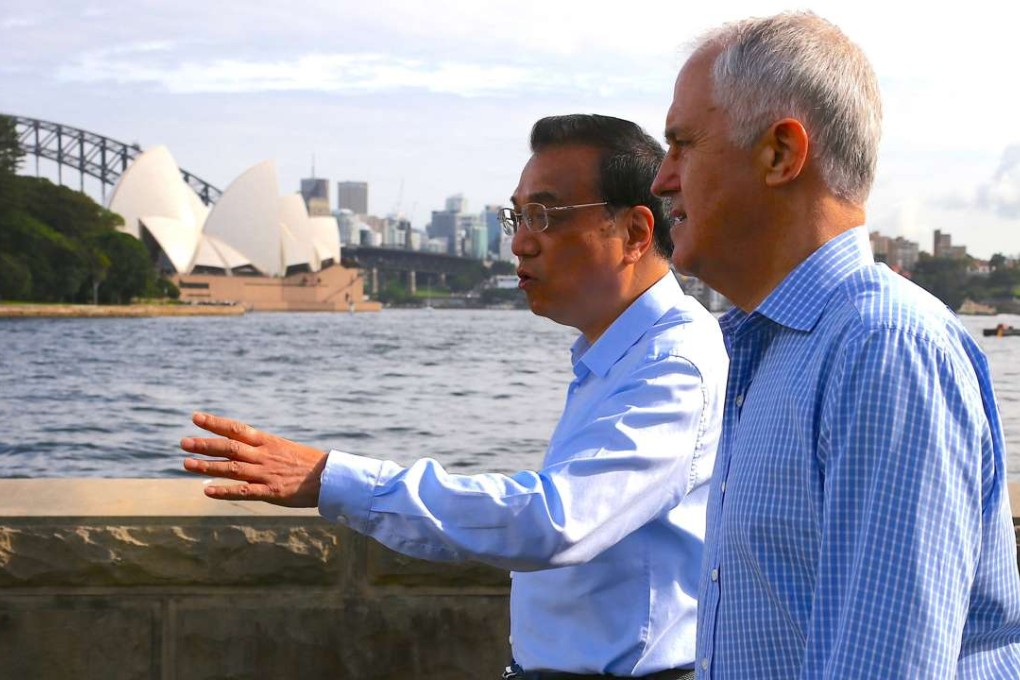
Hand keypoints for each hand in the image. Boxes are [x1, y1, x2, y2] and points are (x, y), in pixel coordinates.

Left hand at [181, 411, 326, 506]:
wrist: (330, 477)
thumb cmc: (307, 462)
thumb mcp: (283, 447)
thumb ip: (262, 447)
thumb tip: (241, 443)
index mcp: (267, 441)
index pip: (236, 429)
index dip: (215, 423)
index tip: (195, 417)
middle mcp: (263, 455)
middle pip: (229, 447)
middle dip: (204, 444)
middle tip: (183, 442)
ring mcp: (265, 473)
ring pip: (231, 468)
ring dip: (207, 466)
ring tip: (186, 463)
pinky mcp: (270, 492)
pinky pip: (243, 491)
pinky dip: (224, 490)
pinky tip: (207, 490)